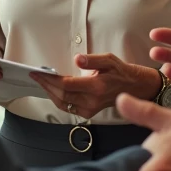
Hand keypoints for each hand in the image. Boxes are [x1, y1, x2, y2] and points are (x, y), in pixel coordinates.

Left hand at [30, 54, 161, 119]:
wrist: (135, 88)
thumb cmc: (121, 71)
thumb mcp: (109, 59)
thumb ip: (92, 60)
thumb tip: (77, 58)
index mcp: (96, 86)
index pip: (66, 85)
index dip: (49, 79)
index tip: (38, 72)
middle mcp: (92, 100)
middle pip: (61, 95)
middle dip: (46, 85)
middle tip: (35, 76)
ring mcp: (90, 109)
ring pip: (63, 103)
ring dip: (49, 93)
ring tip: (41, 82)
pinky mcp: (89, 112)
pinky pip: (68, 107)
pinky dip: (57, 99)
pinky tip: (52, 90)